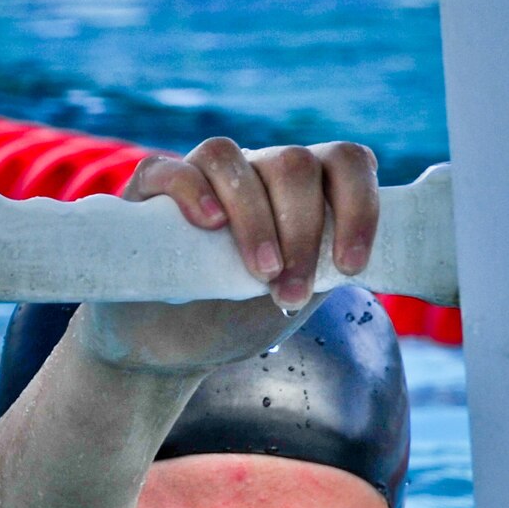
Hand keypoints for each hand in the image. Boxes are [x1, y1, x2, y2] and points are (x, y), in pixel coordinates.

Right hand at [76, 138, 381, 376]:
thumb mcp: (291, 298)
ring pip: (230, 158)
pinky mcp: (150, 192)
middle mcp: (255, 171)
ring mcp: (201, 175)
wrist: (167, 349)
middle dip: (302, 231)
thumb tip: (350, 261)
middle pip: (292, 163)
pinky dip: (192, 190)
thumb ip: (321, 270)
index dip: (358, 206)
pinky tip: (209, 224)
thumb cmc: (234, 319)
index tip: (349, 266)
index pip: (344, 163)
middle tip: (291, 293)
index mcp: (299, 190)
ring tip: (260, 272)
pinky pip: (169, 169)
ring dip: (254, 218)